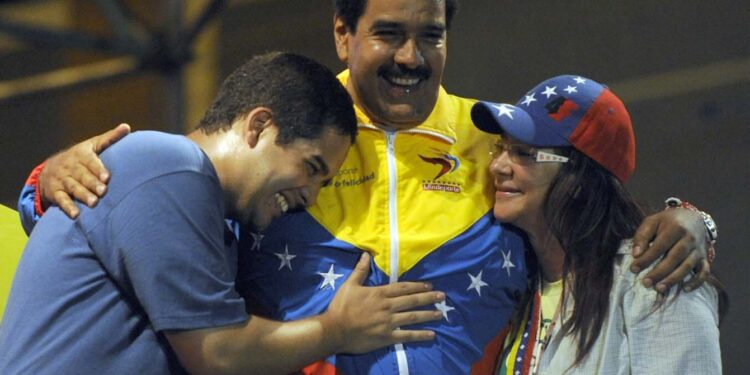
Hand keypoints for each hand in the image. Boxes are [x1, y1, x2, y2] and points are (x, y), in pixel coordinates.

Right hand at [39, 124, 130, 217]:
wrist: (50, 169)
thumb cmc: (80, 157)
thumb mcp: (92, 145)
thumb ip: (109, 138)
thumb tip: (127, 127)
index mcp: (80, 154)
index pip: (89, 161)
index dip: (97, 169)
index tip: (107, 177)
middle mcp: (70, 166)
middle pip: (81, 175)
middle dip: (91, 183)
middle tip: (103, 191)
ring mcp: (62, 180)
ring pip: (72, 187)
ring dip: (82, 195)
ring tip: (94, 203)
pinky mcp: (55, 192)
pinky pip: (61, 200)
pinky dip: (68, 207)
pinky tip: (76, 215)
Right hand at [322, 252, 443, 353]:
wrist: (334, 330)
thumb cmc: (341, 307)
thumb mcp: (349, 285)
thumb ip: (360, 270)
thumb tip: (366, 254)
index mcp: (380, 294)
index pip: (403, 288)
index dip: (418, 286)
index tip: (430, 285)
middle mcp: (388, 307)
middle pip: (412, 301)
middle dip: (429, 298)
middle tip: (442, 296)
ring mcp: (389, 323)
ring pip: (413, 317)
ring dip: (428, 314)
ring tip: (440, 313)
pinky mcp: (387, 337)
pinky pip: (407, 336)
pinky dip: (420, 335)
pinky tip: (431, 334)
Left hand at [630, 208, 709, 291]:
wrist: (692, 218)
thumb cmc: (667, 222)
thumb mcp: (652, 222)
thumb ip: (642, 236)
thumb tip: (636, 254)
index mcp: (675, 228)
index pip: (660, 246)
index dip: (646, 259)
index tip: (633, 269)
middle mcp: (690, 239)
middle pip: (674, 258)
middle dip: (659, 272)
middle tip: (645, 283)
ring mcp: (699, 249)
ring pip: (687, 266)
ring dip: (673, 279)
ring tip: (659, 288)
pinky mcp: (704, 258)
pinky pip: (704, 272)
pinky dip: (696, 282)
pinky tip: (684, 289)